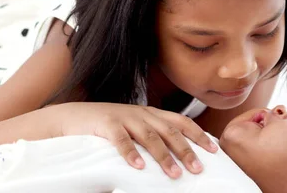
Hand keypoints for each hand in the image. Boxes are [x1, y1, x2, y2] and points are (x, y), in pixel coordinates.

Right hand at [50, 102, 217, 177]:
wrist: (71, 117)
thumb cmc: (106, 128)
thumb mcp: (132, 130)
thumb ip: (150, 143)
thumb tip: (173, 166)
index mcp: (150, 114)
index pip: (180, 121)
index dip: (198, 134)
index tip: (214, 150)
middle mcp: (140, 113)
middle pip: (169, 131)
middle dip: (186, 150)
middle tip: (198, 169)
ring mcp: (123, 117)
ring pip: (149, 136)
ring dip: (163, 156)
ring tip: (174, 174)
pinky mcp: (105, 123)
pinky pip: (120, 139)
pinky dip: (130, 153)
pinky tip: (138, 167)